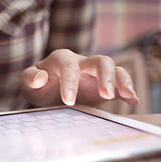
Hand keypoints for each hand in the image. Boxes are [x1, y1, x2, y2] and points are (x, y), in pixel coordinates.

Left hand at [20, 49, 138, 107]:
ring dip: (122, 81)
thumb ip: (29, 78)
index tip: (68, 101)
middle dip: (105, 76)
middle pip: (100, 61)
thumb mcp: (27, 83)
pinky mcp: (104, 87)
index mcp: (62, 59)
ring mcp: (95, 74)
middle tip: (105, 95)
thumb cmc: (37, 85)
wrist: (47, 92)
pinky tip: (133, 101)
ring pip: (115, 69)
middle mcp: (82, 63)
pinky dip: (128, 91)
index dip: (70, 82)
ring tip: (127, 95)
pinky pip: (120, 84)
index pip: (69, 66)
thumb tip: (40, 78)